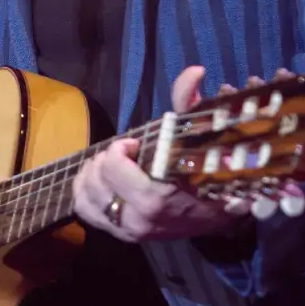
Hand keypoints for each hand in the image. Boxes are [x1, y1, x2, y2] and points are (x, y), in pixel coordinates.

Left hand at [72, 66, 245, 242]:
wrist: (219, 217)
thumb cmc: (208, 175)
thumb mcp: (201, 139)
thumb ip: (190, 103)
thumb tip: (194, 71)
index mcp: (155, 194)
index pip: (114, 167)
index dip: (119, 148)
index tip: (134, 143)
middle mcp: (138, 217)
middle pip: (96, 179)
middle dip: (105, 159)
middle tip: (121, 153)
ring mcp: (128, 229)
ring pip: (85, 197)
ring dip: (91, 175)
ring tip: (108, 165)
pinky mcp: (121, 235)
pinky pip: (86, 212)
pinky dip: (86, 193)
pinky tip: (100, 182)